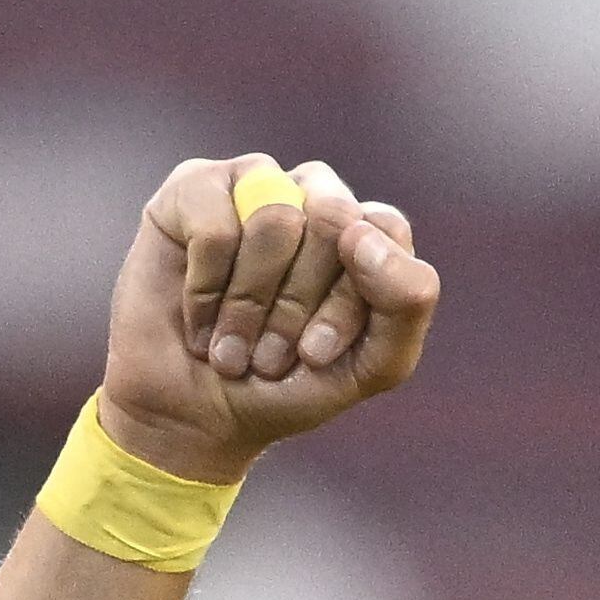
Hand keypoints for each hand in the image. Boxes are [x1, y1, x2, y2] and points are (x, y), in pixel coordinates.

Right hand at [95, 153, 440, 484]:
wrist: (194, 415)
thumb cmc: (286, 385)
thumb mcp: (370, 365)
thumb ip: (407, 303)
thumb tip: (361, 232)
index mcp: (365, 230)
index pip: (384, 232)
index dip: (348, 302)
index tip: (316, 355)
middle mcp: (314, 193)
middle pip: (332, 218)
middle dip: (298, 304)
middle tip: (271, 353)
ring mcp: (254, 183)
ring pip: (275, 218)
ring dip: (249, 304)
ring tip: (232, 344)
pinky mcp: (192, 186)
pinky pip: (215, 226)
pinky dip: (205, 291)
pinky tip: (198, 319)